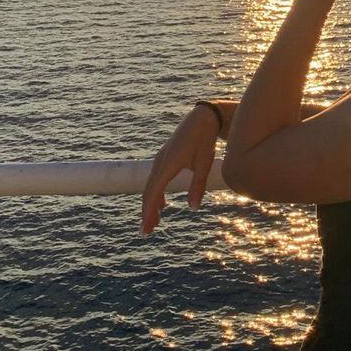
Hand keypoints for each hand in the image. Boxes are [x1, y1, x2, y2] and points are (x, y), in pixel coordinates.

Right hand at [140, 105, 218, 233]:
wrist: (203, 118)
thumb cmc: (205, 140)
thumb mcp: (204, 163)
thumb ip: (198, 186)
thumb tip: (193, 208)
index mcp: (168, 163)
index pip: (153, 191)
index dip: (148, 211)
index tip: (146, 227)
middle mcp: (160, 162)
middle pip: (149, 191)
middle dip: (147, 212)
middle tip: (146, 232)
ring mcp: (160, 159)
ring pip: (151, 186)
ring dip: (151, 205)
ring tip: (153, 223)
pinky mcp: (164, 159)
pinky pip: (156, 179)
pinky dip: (156, 194)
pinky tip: (161, 206)